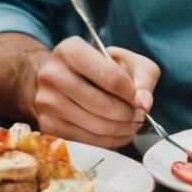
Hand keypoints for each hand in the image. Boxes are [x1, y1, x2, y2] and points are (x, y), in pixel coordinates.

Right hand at [28, 37, 160, 147]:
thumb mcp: (124, 60)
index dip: (131, 92)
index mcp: (70, 50)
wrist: (58, 78)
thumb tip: (144, 103)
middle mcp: (52, 74)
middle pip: (103, 105)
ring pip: (96, 126)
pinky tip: (118, 133)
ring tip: (132, 124)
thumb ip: (143, 76)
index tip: (139, 99)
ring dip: (122, 130)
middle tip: (139, 116)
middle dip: (129, 114)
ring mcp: (47, 102)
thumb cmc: (96, 67)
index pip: (110, 76)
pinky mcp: (48, 126)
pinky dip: (109, 141)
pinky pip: (87, 141)